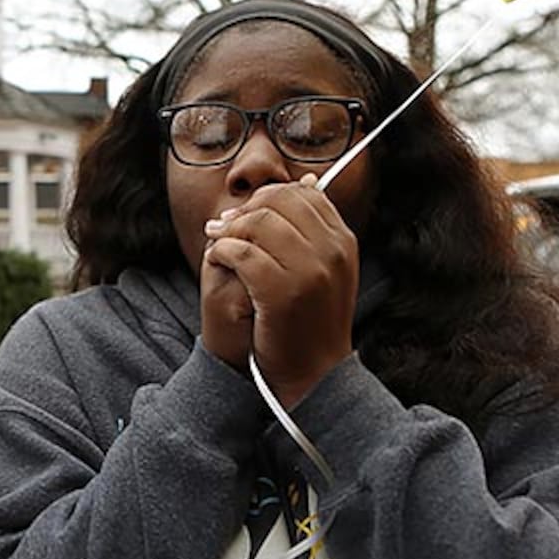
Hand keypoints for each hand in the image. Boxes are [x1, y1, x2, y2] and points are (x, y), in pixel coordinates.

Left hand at [199, 174, 358, 406]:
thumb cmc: (312, 323)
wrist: (315, 377)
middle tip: (223, 224)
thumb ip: (314, 230)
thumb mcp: (326, 271)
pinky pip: (241, 252)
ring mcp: (309, 271)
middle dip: (246, 208)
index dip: (270, 197)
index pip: (304, 195)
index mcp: (343, 242)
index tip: (248, 213)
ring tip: (216, 241)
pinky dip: (222, 251)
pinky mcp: (281, 292)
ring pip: (258, 223)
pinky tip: (217, 260)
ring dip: (229, 229)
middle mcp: (331, 251)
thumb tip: (301, 182)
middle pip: (280, 202)